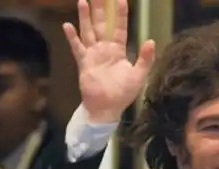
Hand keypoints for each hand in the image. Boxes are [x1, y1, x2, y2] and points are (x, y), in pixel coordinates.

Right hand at [63, 0, 155, 122]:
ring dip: (85, 17)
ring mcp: (93, 55)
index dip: (121, 14)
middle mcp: (105, 49)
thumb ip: (145, 59)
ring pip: (88, 31)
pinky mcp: (84, 63)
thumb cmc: (123, 94)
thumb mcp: (138, 76)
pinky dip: (72, 37)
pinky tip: (67, 25)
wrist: (106, 108)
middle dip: (100, 9)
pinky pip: (77, 47)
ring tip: (82, 1)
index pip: (120, 27)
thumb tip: (151, 40)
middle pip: (102, 24)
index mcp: (118, 50)